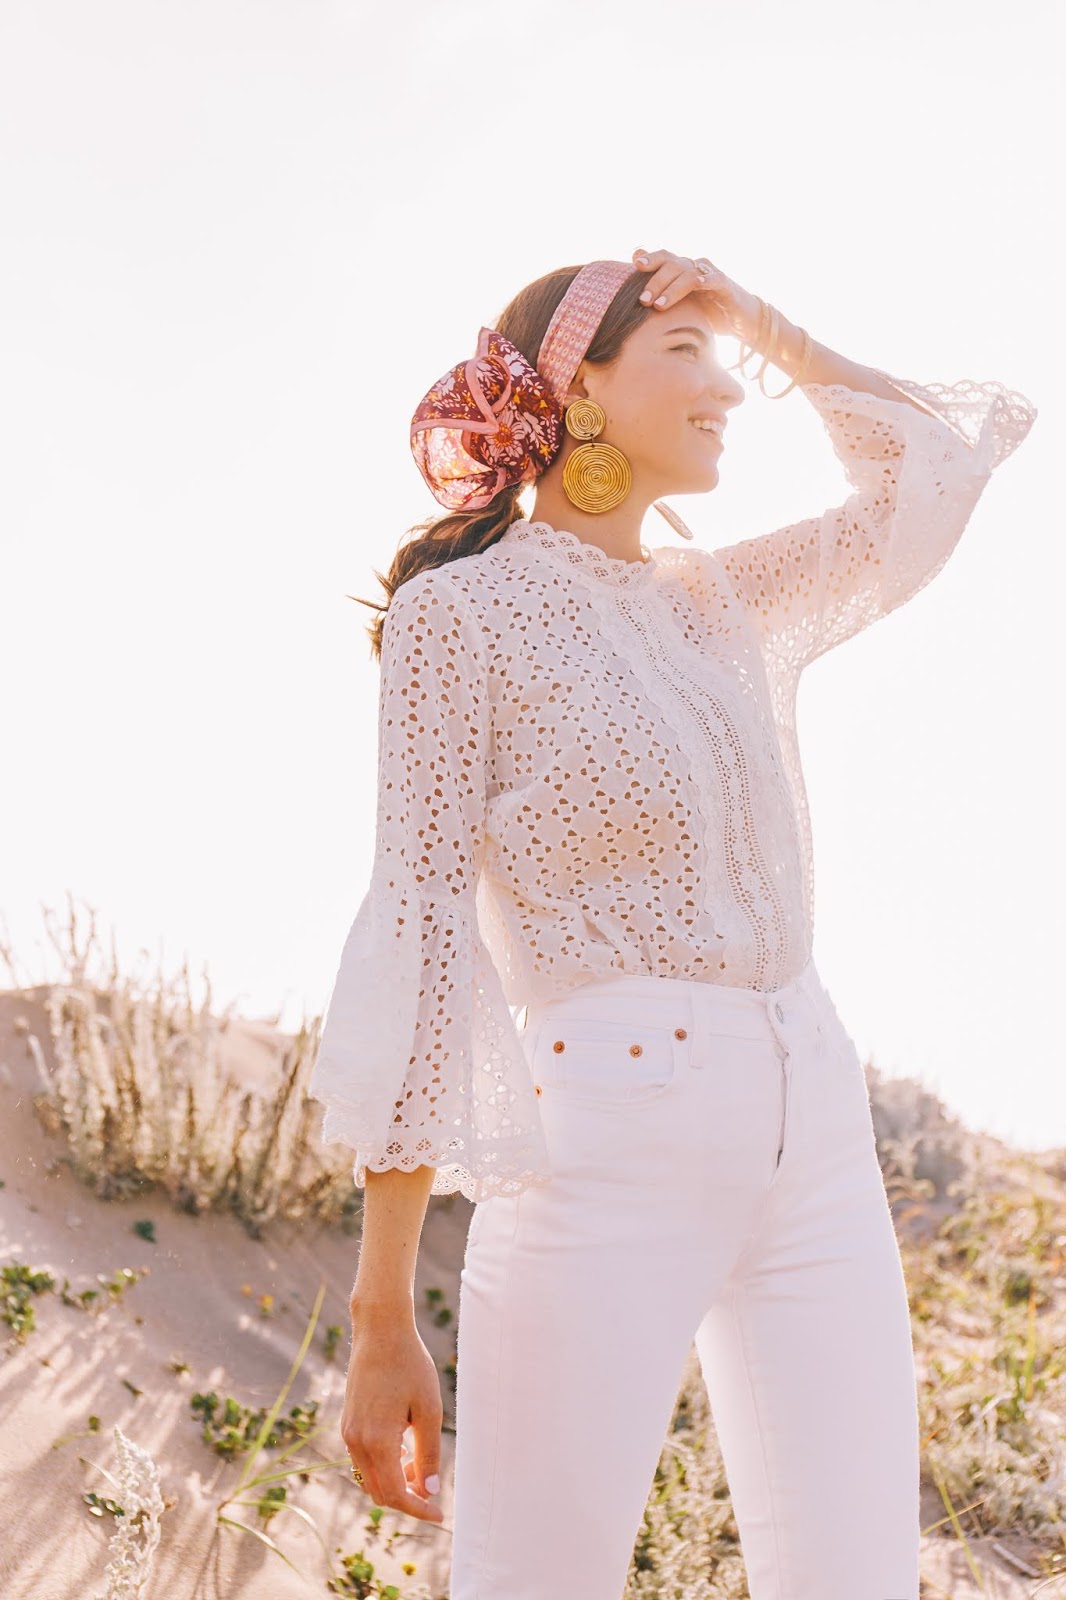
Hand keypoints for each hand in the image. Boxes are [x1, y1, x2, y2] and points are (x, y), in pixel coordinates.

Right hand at [341, 1307, 445, 1524]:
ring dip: (394, 1481)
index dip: (418, 1509)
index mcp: (378, 1441)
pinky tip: (404, 1447)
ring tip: (419, 1463)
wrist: (380, 1331)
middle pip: (380, 1493)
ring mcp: (348, 1433)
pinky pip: (363, 1459)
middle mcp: (356, 1442)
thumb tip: (430, 1490)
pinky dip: (383, 1465)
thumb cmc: (409, 1365)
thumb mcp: (429, 1409)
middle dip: (407, 1497)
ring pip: (370, 1478)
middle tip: (432, 1487)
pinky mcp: (347, 1423)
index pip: (396, 1494)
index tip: (439, 1516)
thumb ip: (429, 1453)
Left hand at [631, 247, 761, 346]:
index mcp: (681, 270)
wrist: (737, 320)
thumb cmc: (705, 312)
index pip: (664, 258)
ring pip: (688, 273)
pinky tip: (697, 285)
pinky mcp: (725, 284)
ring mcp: (710, 274)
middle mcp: (694, 267)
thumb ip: (660, 294)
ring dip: (672, 288)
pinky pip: (714, 278)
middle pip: (672, 264)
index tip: (635, 266)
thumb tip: (637, 291)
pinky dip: (706, 279)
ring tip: (659, 305)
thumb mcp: (679, 305)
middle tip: (643, 299)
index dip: (651, 258)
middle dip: (655, 281)